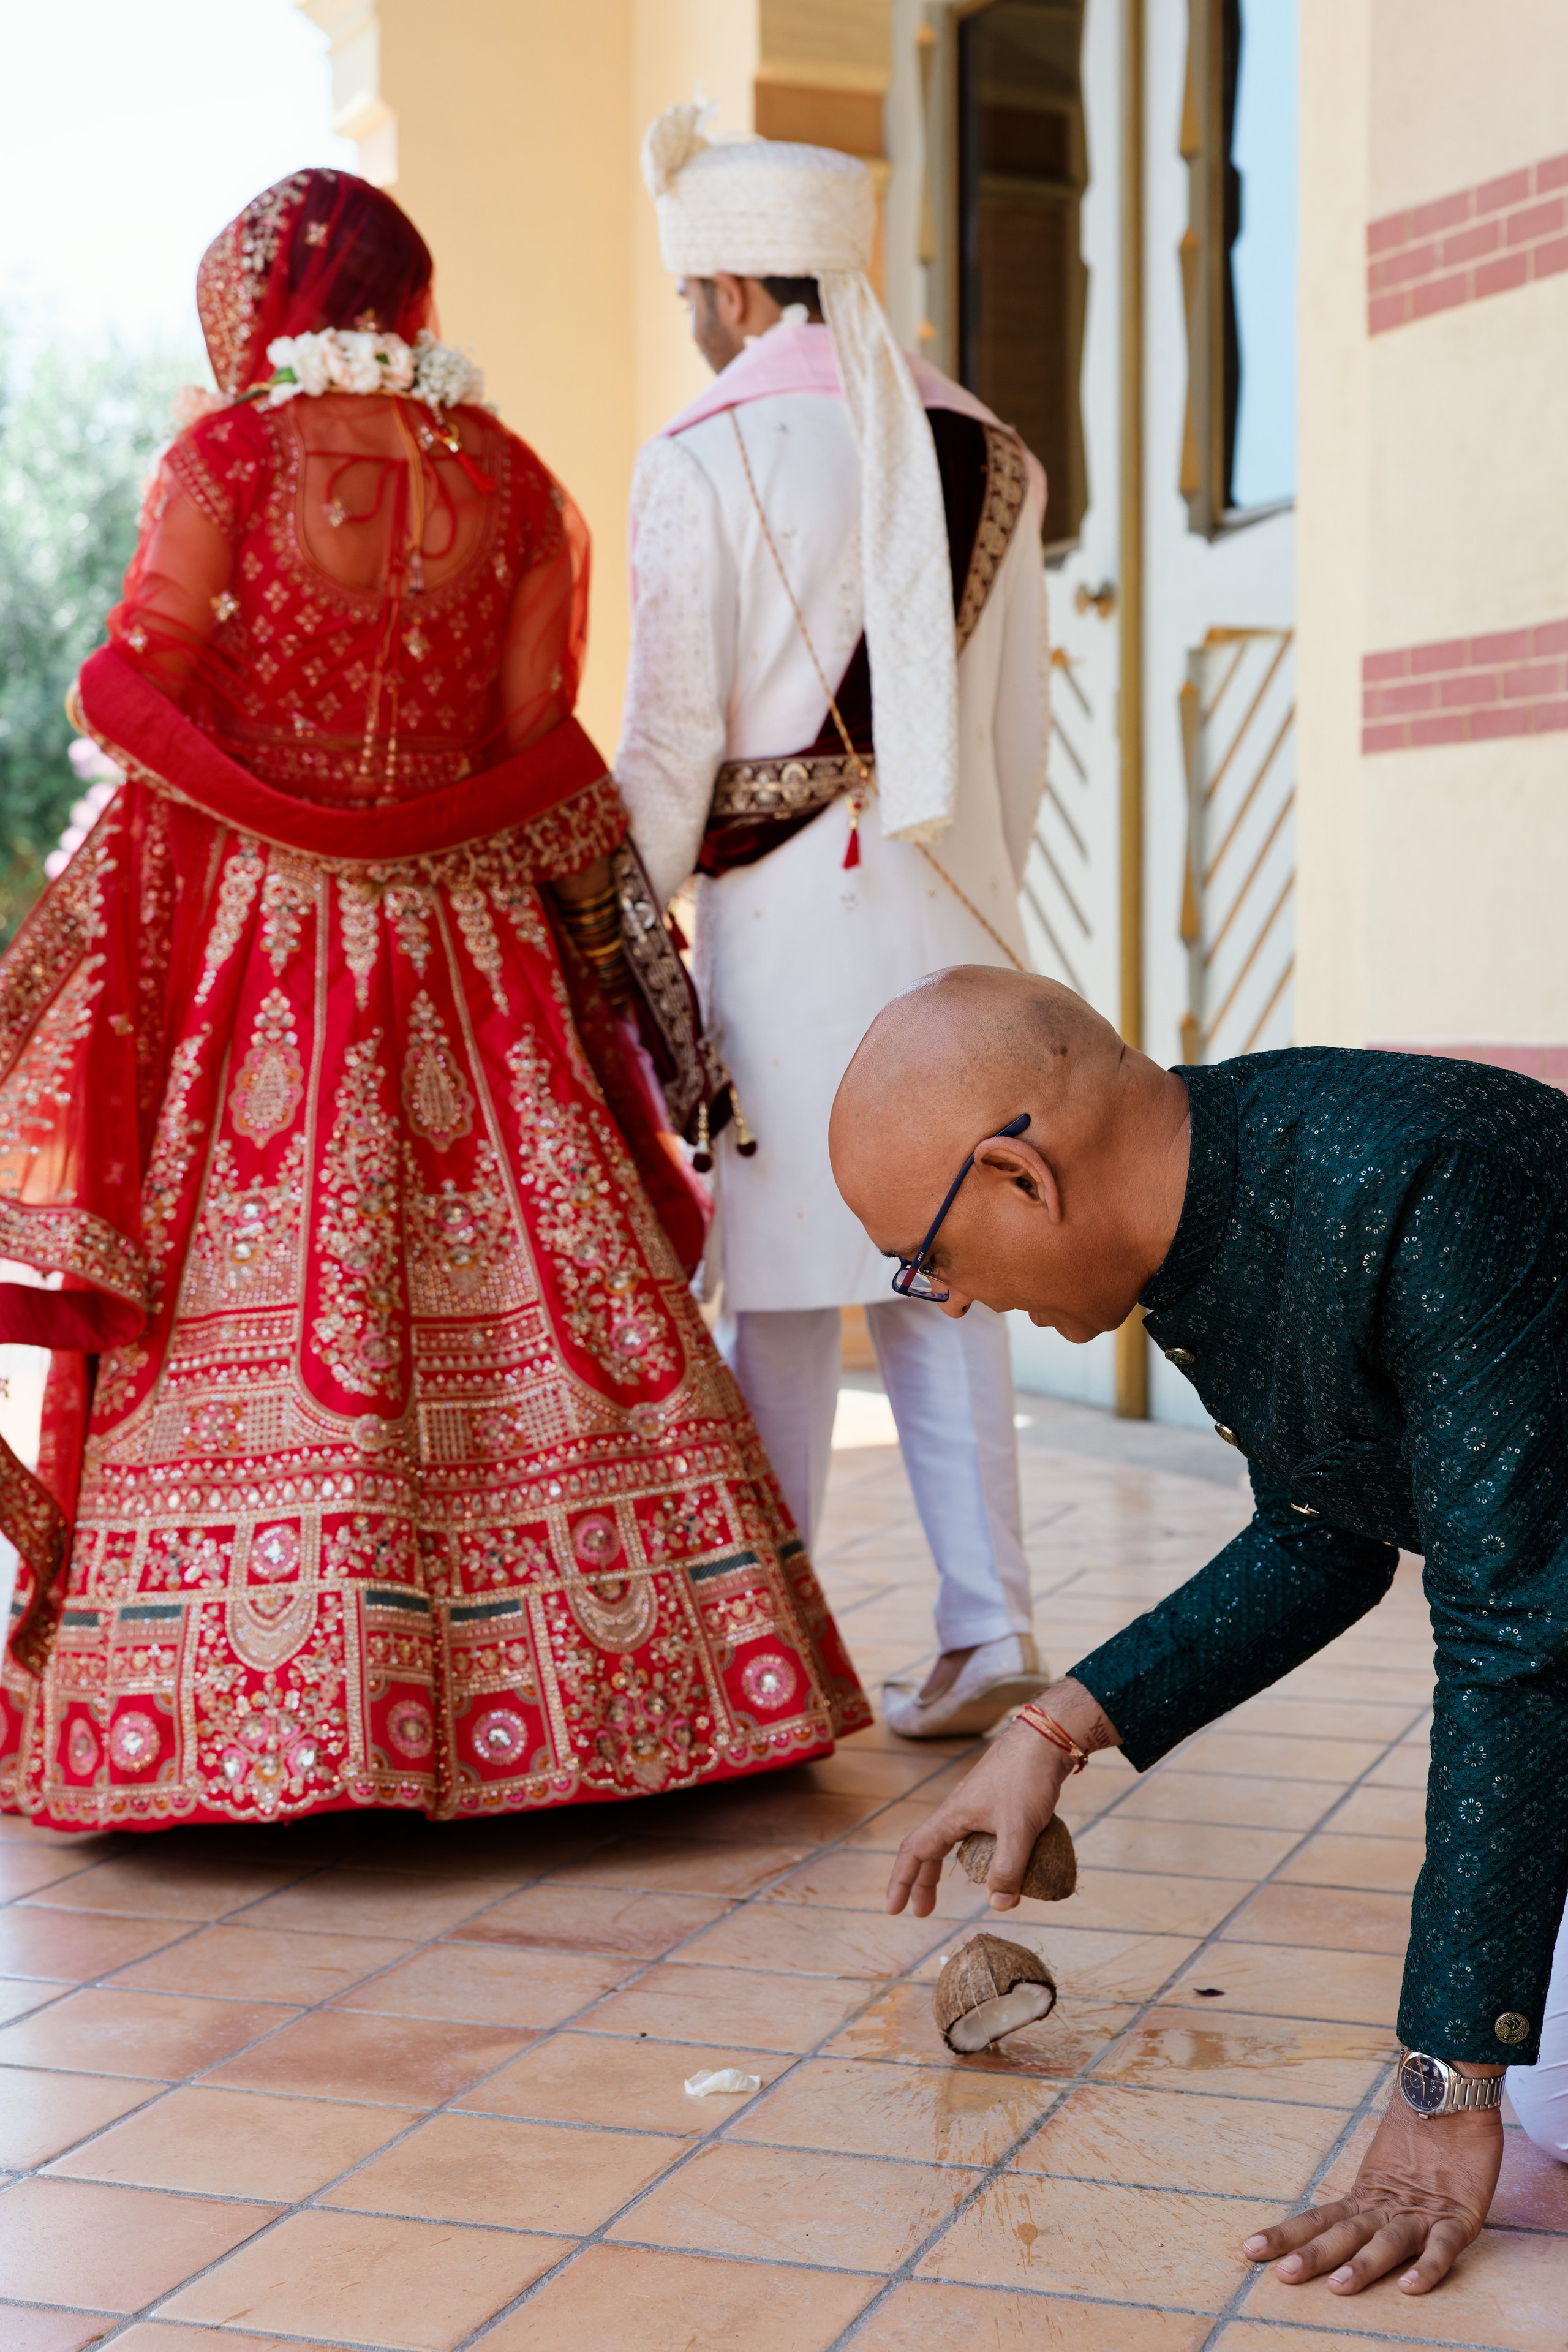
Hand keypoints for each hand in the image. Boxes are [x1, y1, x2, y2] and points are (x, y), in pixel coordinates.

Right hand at [885, 1677, 1116, 1916]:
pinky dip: (978, 1854)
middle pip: (929, 1848)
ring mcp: (977, 1803)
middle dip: (923, 1880)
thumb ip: (1008, 1868)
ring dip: (952, 1867)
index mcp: (952, 1815)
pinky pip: (977, 1833)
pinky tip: (1001, 1862)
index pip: (915, 1852)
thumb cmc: (1027, 1776)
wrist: (1047, 1737)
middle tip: (924, 1911)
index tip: (894, 1910)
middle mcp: (959, 1809)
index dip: (902, 1882)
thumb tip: (998, 1906)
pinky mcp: (997, 1800)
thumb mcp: (1019, 1828)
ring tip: (971, 1890)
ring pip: (955, 1841)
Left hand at [1242, 2085, 1502, 2294]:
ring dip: (1363, 2265)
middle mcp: (1387, 2207)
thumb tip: (1337, 2223)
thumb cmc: (1424, 2136)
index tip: (1249, 2250)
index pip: (1319, 2219)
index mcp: (1366, 2195)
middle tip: (1284, 2275)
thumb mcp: (1388, 2172)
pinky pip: (1441, 2247)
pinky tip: (1409, 2286)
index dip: (1286, 2235)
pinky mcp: (1458, 2218)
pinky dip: (1426, 2267)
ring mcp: (1421, 2213)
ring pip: (1387, 2242)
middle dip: (1315, 2255)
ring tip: (1339, 2286)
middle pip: (1345, 2233)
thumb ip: (1369, 2199)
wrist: (1453, 2096)